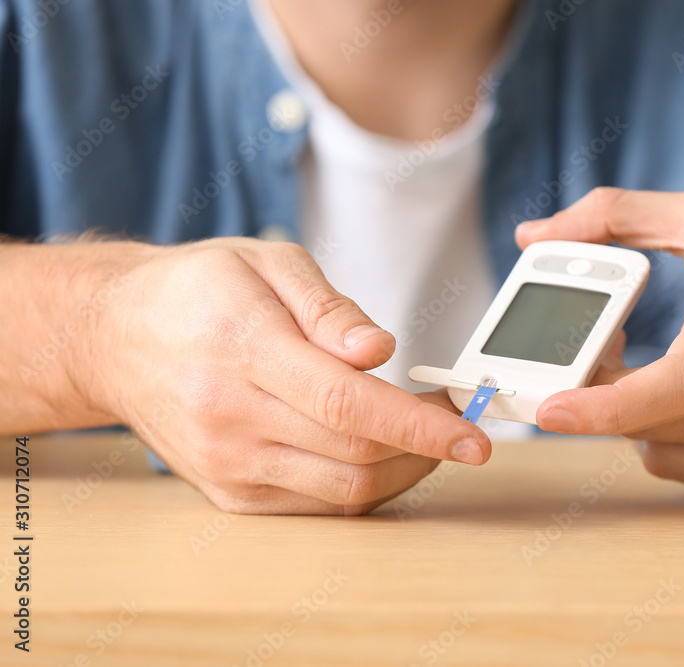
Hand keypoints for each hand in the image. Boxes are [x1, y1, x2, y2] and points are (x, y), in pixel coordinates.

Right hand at [92, 238, 490, 513]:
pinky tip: (376, 451)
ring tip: (418, 431)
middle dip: (425, 445)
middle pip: (355, 452)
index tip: (474, 436)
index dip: (421, 426)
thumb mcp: (267, 264)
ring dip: (402, 469)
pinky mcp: (227, 493)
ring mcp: (225, 463)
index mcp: (243, 347)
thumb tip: (379, 352)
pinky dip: (362, 483)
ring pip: (343, 489)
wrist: (116, 339)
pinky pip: (317, 504)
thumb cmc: (198, 292)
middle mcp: (228, 415)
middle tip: (454, 417)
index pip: (349, 403)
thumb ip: (329, 308)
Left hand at [516, 188, 683, 491]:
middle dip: (597, 385)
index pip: (664, 389)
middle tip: (605, 343)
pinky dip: (667, 431)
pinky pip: (682, 463)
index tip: (547, 410)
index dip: (598, 408)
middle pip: (640, 417)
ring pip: (652, 443)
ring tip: (661, 363)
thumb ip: (616, 217)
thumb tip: (533, 235)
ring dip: (634, 410)